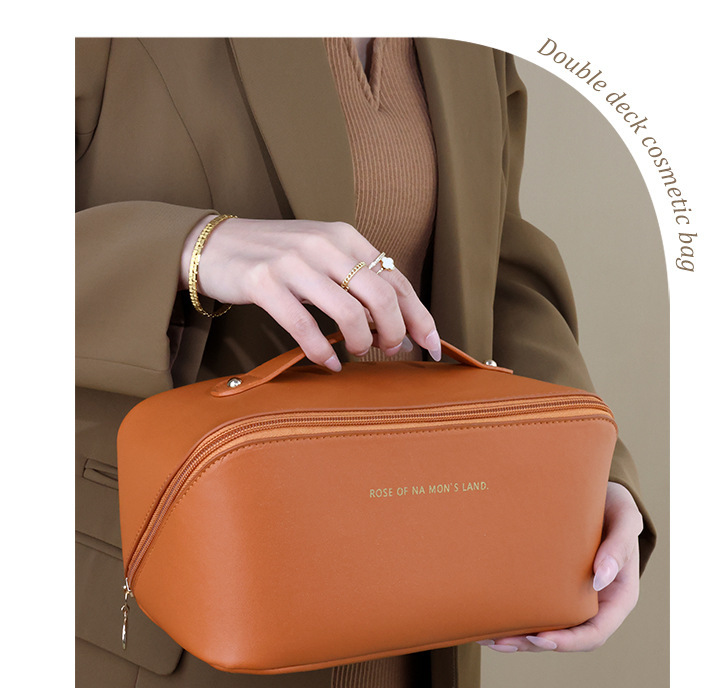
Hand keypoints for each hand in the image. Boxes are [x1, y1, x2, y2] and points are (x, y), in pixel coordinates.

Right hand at [180, 215, 440, 369]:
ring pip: (349, 312)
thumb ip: (356, 279)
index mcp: (344, 237)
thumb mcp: (322, 255)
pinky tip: (327, 363)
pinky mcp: (264, 283)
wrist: (215, 245)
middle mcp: (323, 245)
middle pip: (381, 296)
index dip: (419, 316)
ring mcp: (293, 263)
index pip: (395, 279)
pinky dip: (322, 351)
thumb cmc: (276, 257)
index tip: (431, 346)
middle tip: (390, 351)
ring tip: (356, 353)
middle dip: (395, 332)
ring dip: (361, 342)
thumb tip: (398, 320)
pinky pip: (304, 326)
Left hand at [479, 482, 642, 652]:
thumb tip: (600, 580)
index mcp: (617, 598)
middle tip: (502, 642)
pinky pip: (536, 607)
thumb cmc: (616, 507)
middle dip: (533, 644)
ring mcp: (573, 597)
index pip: (594, 633)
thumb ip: (618, 547)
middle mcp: (595, 604)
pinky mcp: (553, 585)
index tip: (541, 639)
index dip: (568, 642)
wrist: (598, 494)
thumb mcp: (625, 520)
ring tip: (488, 638)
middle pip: (565, 638)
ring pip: (546, 628)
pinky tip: (491, 618)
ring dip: (518, 637)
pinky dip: (515, 615)